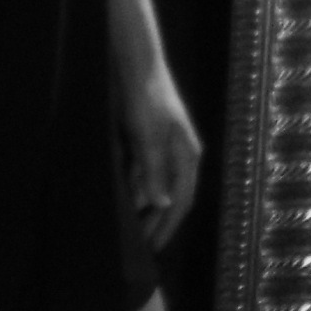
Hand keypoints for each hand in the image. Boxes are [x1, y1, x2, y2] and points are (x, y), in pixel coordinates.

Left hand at [119, 63, 202, 251]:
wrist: (137, 62)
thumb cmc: (145, 98)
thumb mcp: (148, 136)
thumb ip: (154, 169)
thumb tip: (162, 204)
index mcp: (186, 156)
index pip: (180, 201)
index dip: (167, 226)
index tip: (153, 248)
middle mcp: (180, 153)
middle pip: (170, 196)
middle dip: (157, 221)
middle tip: (141, 246)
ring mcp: (165, 144)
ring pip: (156, 183)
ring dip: (145, 204)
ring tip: (131, 227)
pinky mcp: (148, 135)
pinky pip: (144, 168)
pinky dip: (135, 184)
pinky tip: (123, 195)